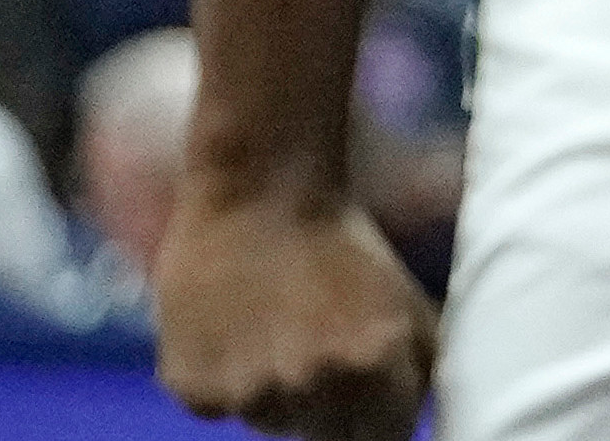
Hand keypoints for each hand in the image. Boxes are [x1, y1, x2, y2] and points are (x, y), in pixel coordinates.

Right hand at [154, 186, 438, 439]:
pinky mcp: (192, 389)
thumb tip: (411, 415)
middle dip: (329, 407)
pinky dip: (223, 381)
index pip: (383, 438)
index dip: (377, 417)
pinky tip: (233, 331)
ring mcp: (245, 394)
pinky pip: (217, 407)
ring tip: (274, 330)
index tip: (368, 394)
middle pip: (323, 436)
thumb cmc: (345, 245)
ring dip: (275, 392)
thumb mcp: (408, 304)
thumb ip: (417, 373)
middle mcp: (309, 388)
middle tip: (316, 346)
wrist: (259, 193)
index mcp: (371, 368)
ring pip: (268, 422)